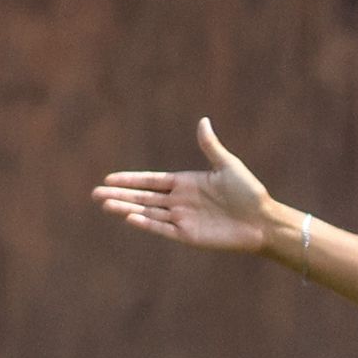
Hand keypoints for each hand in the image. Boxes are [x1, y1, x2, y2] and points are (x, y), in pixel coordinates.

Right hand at [92, 119, 278, 253]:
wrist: (263, 221)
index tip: (109, 179)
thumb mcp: (228, 165)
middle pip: (144, 198)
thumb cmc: (249, 193)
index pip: (151, 181)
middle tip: (95, 194)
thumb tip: (203, 121)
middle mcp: (180, 202)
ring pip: (148, 213)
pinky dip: (147, 224)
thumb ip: (211, 146)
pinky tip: (130, 218)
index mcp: (186, 183)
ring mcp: (183, 219)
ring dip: (126, 209)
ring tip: (105, 205)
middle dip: (120, 196)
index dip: (131, 180)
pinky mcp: (189, 236)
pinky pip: (163, 229)